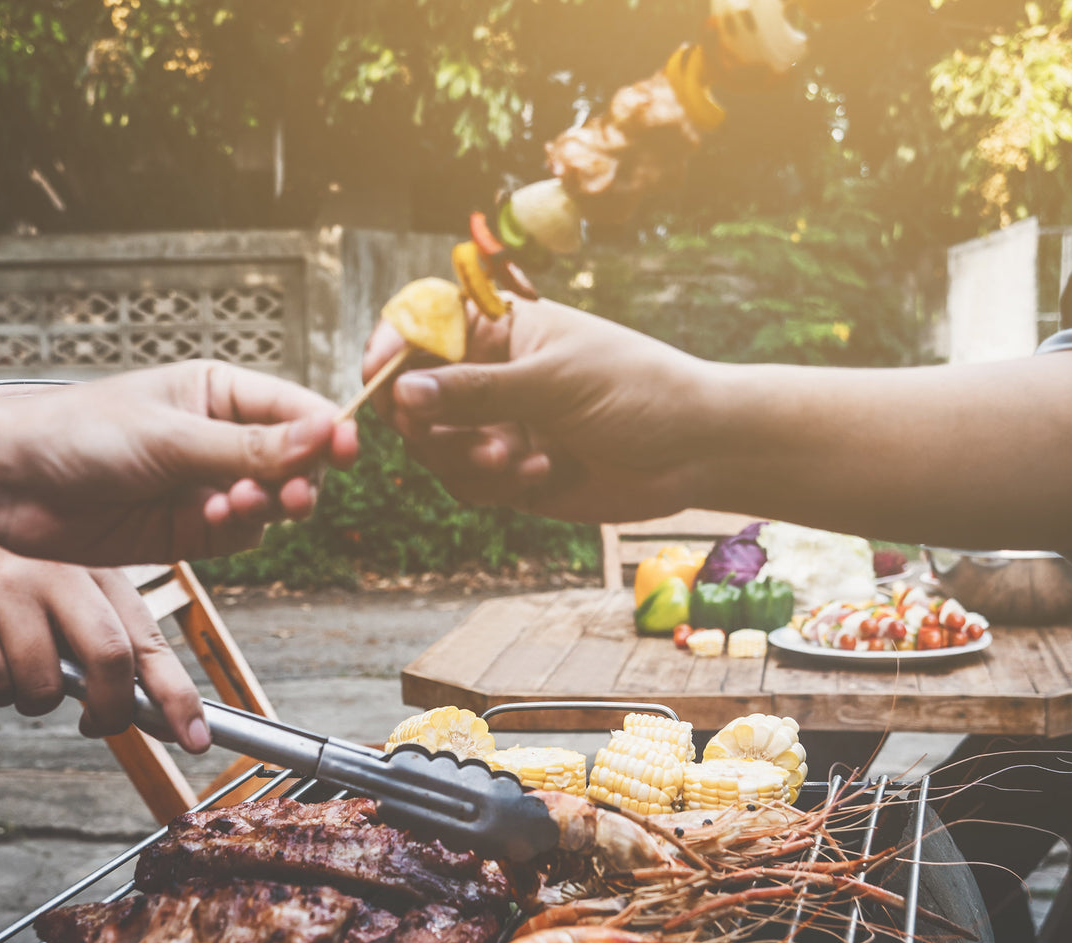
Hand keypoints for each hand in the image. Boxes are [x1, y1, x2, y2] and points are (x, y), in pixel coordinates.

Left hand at [0, 362, 359, 565]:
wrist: (10, 484)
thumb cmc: (76, 434)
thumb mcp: (171, 437)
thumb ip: (250, 447)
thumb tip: (323, 436)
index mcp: (219, 393)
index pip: (296, 410)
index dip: (326, 431)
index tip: (344, 447)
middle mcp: (220, 438)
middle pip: (296, 462)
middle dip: (298, 477)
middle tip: (290, 493)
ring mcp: (208, 485)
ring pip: (273, 504)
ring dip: (265, 507)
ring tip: (235, 504)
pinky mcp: (191, 529)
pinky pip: (241, 536)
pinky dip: (236, 531)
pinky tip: (209, 519)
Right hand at [0, 536, 208, 748]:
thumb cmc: (22, 602)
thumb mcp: (78, 610)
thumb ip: (120, 656)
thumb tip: (168, 720)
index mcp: (103, 574)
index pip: (151, 642)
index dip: (177, 695)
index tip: (195, 739)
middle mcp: (62, 571)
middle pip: (109, 657)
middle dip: (111, 710)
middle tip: (99, 725)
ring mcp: (10, 586)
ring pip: (44, 683)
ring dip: (39, 701)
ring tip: (26, 674)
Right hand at [361, 299, 714, 522]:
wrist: (695, 451)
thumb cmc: (639, 391)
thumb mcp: (555, 383)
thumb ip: (477, 391)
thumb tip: (403, 392)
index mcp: (499, 328)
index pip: (421, 326)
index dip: (390, 349)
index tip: (376, 378)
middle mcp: (489, 375)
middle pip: (414, 398)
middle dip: (434, 426)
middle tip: (477, 440)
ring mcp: (497, 424)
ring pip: (436, 449)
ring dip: (468, 461)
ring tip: (518, 462)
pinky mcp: (509, 472)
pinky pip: (468, 484)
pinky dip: (495, 486)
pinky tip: (542, 476)